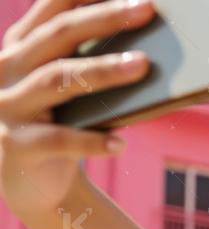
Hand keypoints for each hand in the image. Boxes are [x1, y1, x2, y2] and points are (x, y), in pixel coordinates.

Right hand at [0, 0, 155, 216]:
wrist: (29, 184)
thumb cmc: (59, 125)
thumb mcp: (68, 90)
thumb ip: (90, 64)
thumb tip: (148, 49)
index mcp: (20, 48)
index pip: (51, 8)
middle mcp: (6, 70)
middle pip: (59, 36)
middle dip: (104, 18)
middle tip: (145, 9)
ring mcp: (8, 106)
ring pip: (58, 80)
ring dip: (104, 71)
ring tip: (143, 66)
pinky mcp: (17, 145)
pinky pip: (59, 140)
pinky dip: (93, 141)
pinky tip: (121, 144)